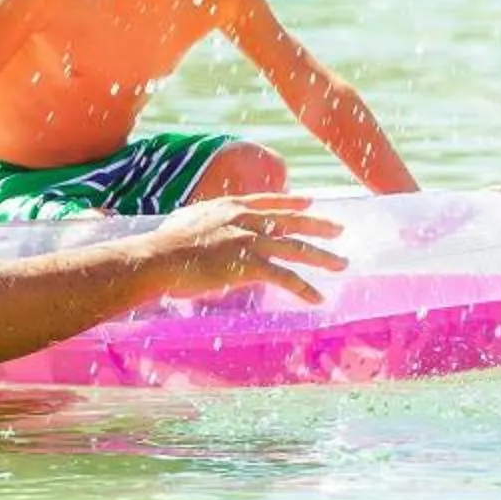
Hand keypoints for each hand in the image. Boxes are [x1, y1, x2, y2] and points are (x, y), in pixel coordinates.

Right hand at [146, 195, 345, 304]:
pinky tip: (317, 297)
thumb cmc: (163, 245)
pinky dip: (304, 288)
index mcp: (230, 207)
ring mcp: (250, 241)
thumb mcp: (186, 222)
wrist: (159, 258)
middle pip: (291, 221)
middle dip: (318, 226)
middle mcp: (245, 219)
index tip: (311, 203)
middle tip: (340, 230)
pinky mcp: (250, 265)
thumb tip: (199, 227)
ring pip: (296, 248)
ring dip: (322, 257)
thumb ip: (203, 222)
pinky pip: (285, 277)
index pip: (269, 202)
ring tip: (341, 264)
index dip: (292, 203)